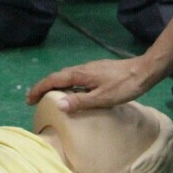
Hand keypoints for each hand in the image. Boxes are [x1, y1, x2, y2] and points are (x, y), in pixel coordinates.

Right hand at [26, 56, 157, 112]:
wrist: (144, 71)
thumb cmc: (123, 86)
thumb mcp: (102, 98)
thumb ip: (79, 101)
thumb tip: (56, 104)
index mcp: (79, 74)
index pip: (53, 80)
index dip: (39, 89)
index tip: (29, 100)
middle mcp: (81, 68)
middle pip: (57, 76)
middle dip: (44, 87)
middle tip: (34, 100)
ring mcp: (90, 68)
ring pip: (67, 76)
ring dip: (55, 86)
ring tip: (50, 98)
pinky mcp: (97, 70)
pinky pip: (76, 77)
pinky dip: (67, 85)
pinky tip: (73, 93)